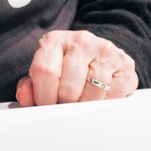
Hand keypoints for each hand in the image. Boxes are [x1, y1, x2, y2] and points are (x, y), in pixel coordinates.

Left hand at [15, 30, 137, 105]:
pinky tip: (98, 101)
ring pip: (92, 94)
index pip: (45, 72)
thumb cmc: (66, 66)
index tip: (45, 108)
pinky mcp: (125, 65)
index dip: (43, 97)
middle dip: (64, 106)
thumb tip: (25, 98)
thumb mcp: (45, 71)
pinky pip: (113, 96)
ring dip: (85, 108)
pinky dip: (104, 105)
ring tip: (80, 104)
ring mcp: (105, 51)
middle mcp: (81, 41)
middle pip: (68, 88)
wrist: (98, 53)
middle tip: (64, 109)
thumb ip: (31, 85)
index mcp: (55, 41)